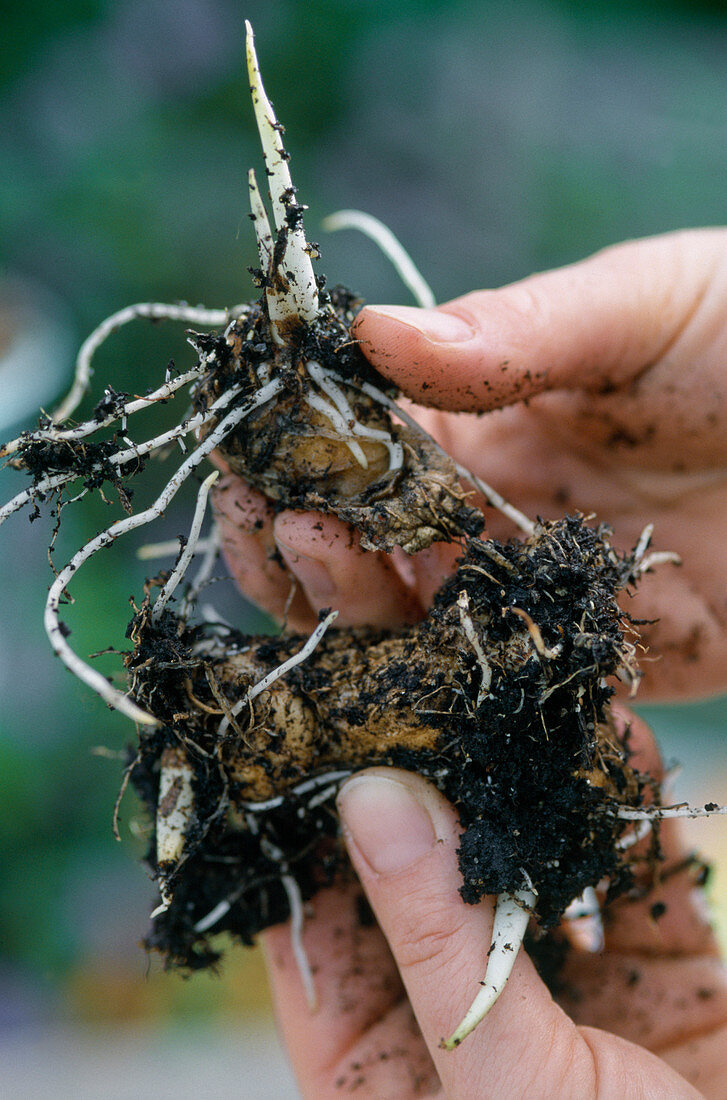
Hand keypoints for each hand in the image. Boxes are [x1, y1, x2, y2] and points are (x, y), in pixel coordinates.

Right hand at [213, 229, 726, 699]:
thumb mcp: (646, 304)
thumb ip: (518, 328)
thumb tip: (373, 331)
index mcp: (495, 409)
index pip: (372, 437)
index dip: (305, 449)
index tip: (250, 460)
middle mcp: (504, 503)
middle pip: (381, 538)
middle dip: (316, 539)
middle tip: (275, 531)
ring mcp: (546, 586)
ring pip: (429, 617)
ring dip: (368, 609)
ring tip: (327, 581)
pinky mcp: (607, 657)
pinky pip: (518, 684)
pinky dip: (460, 690)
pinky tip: (410, 686)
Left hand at [263, 712, 726, 1098]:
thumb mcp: (507, 1090)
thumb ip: (437, 942)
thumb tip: (371, 798)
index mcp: (382, 1079)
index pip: (316, 940)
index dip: (309, 838)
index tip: (309, 735)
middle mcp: (465, 1027)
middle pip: (423, 882)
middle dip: (426, 784)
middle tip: (413, 684)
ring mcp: (564, 993)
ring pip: (527, 862)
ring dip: (527, 780)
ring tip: (506, 688)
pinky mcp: (656, 971)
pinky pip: (628, 867)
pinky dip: (623, 802)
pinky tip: (610, 731)